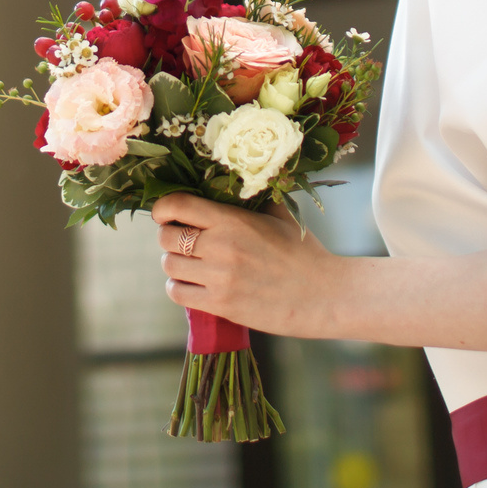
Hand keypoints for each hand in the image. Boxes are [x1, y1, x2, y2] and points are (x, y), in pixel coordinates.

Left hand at [153, 193, 336, 335]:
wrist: (323, 295)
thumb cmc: (303, 252)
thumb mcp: (278, 215)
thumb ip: (250, 199)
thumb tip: (227, 183)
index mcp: (233, 219)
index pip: (177, 204)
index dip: (163, 208)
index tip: (166, 213)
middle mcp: (221, 246)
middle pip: (166, 237)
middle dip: (169, 236)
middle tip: (182, 240)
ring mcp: (219, 277)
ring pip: (169, 265)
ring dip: (174, 263)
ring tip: (190, 263)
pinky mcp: (220, 304)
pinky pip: (177, 293)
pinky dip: (179, 287)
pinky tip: (193, 284)